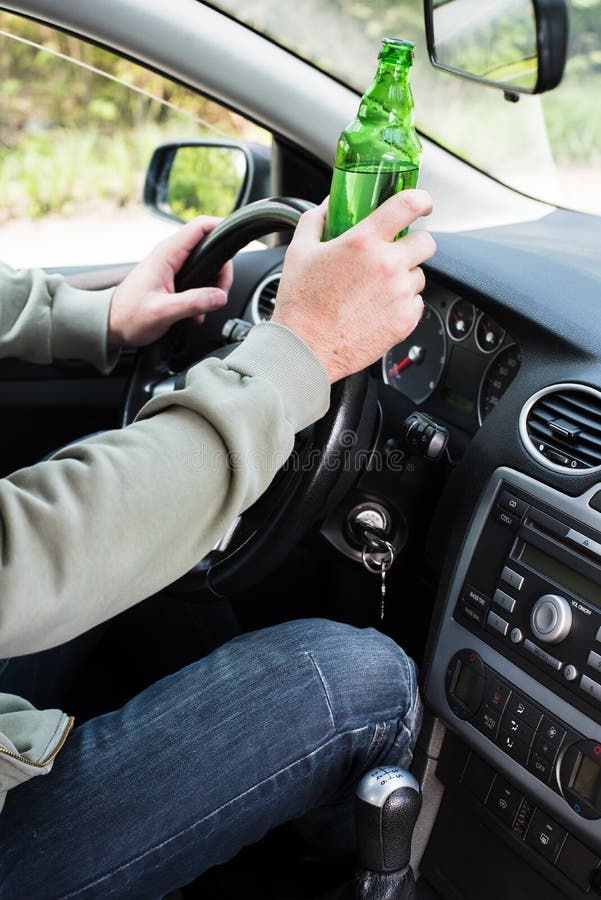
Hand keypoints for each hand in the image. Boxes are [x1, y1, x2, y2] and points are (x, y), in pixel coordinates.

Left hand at [108, 216, 232, 346]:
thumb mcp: (162, 312)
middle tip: (220, 295)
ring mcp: (172, 267)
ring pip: (206, 266)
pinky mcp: (173, 279)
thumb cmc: (128, 316)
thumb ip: (193, 303)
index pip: (200, 227)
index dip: (221, 228)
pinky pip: (198, 280)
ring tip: (205, 309)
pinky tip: (196, 314)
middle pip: (210, 248)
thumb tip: (219, 297)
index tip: (235, 243)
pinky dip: (203, 296)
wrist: (110, 325)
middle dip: (222, 271)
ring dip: (213, 287)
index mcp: (167, 255)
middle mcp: (170, 256)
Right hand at [272, 190, 435, 382]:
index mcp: (363, 242)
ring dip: (405, 277)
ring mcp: (399, 294)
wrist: (306, 349)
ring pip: (420, 275)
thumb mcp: (300, 251)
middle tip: (394, 254)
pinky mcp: (405, 320)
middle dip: (412, 245)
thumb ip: (317, 219)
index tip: (422, 203)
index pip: (408, 204)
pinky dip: (403, 303)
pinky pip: (417, 303)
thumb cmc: (300, 304)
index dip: (421, 199)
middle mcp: (387, 266)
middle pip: (425, 243)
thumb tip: (331, 205)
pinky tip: (379, 307)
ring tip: (377, 288)